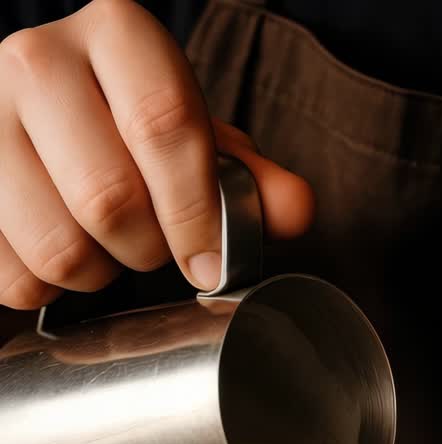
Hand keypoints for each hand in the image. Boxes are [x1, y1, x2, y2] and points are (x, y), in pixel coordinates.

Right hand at [0, 0, 312, 310]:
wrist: (42, 124)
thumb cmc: (128, 134)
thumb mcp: (196, 143)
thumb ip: (247, 179)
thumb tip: (293, 211)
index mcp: (116, 35)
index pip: (164, 125)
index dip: (196, 212)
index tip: (211, 263)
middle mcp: (39, 61)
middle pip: (109, 198)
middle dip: (148, 251)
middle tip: (156, 251)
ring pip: (58, 247)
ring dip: (98, 277)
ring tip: (106, 252)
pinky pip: (13, 275)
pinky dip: (47, 290)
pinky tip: (60, 259)